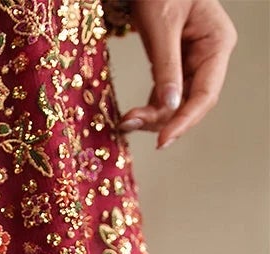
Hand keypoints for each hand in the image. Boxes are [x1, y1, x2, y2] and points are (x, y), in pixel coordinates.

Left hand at [119, 0, 237, 146]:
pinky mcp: (174, 62)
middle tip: (130, 124)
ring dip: (152, 116)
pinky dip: (148, 107)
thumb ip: (166, 65)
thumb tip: (169, 106)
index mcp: (216, 43)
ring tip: (125, 121)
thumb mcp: (161, 24)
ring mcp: (192, 60)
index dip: (184, 120)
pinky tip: (130, 117)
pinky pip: (164, 93)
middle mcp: (209, 55)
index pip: (205, 94)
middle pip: (191, 102)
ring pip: (176, 102)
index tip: (162, 141)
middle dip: (162, 119)